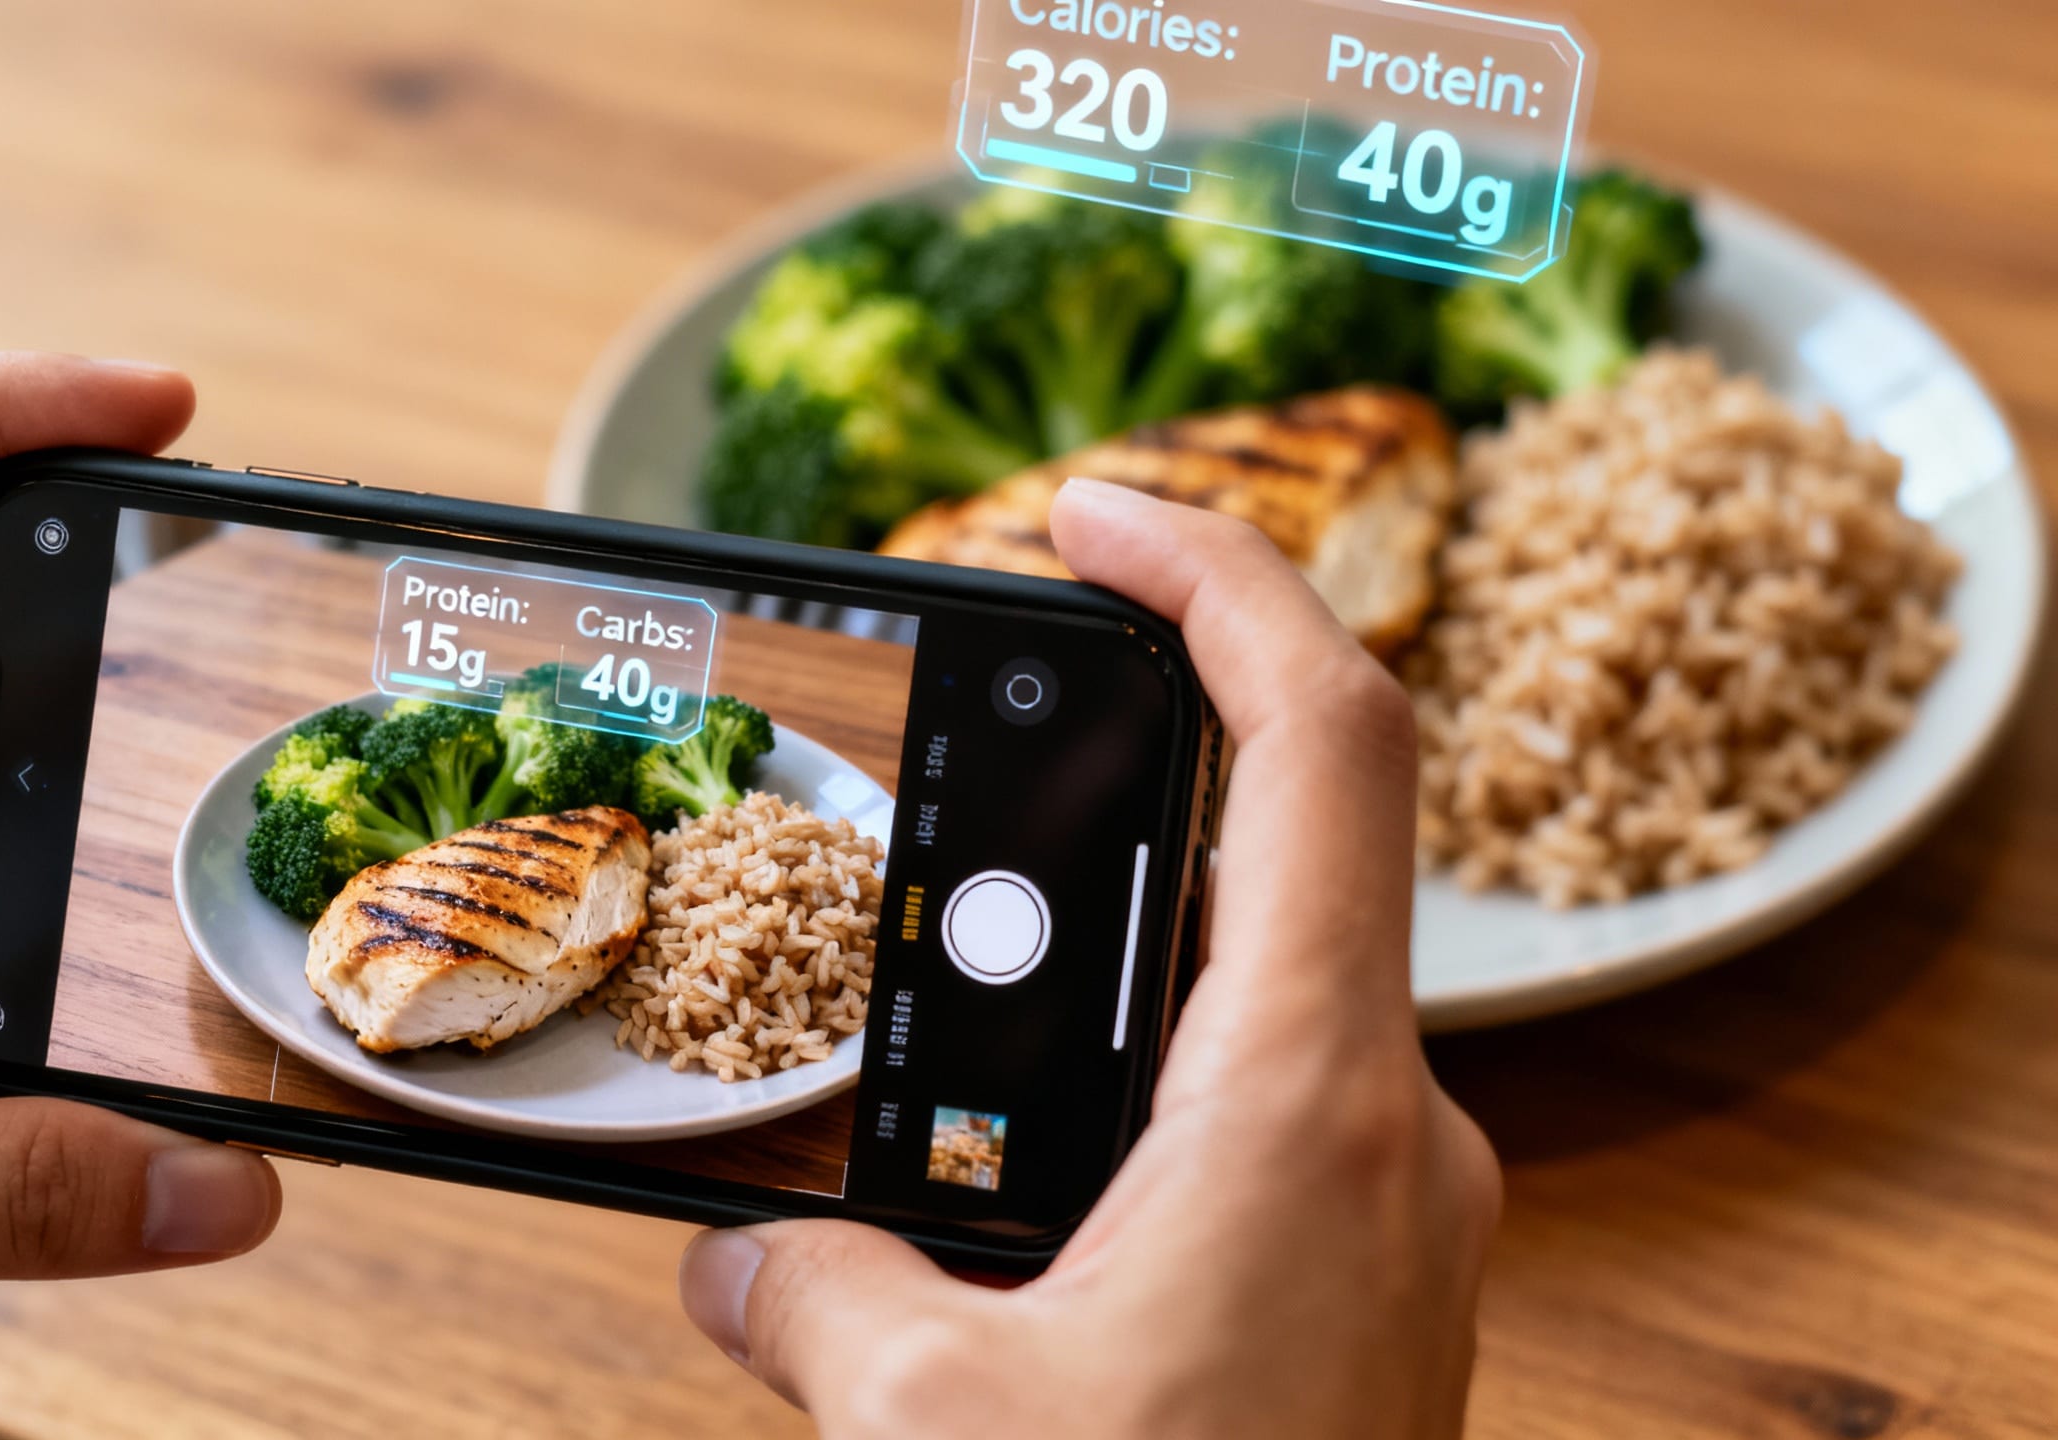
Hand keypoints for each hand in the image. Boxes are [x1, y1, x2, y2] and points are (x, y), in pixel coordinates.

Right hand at [677, 478, 1501, 1437]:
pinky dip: (1133, 1094)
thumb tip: (744, 1273)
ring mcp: (1395, 1209)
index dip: (1221, 575)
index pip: (1324, 735)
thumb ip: (825, 1309)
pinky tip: (1019, 1189)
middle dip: (1114, 785)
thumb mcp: (938, 1433)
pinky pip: (1259, 1115)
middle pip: (1282, 845)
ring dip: (1107, 973)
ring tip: (953, 1016)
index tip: (1092, 513)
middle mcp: (1389, 1128)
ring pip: (1257, 996)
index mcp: (1309, 1102)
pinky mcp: (1369, 1287)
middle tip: (973, 751)